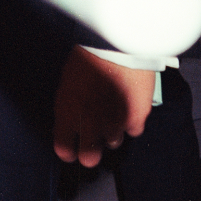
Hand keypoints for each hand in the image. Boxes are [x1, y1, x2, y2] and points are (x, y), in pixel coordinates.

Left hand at [53, 47, 155, 166]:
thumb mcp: (69, 80)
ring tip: (115, 109)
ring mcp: (114, 124)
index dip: (69, 151)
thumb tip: (71, 121)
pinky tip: (130, 103)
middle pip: (90, 158)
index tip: (73, 149)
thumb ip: (70, 106)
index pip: (64, 149)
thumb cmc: (90, 54)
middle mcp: (89, 124)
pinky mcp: (136, 119)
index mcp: (67, 113)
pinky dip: (133, 120)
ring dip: (114, 130)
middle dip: (92, 151)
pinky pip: (134, 130)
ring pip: (114, 143)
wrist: (118, 42)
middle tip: (95, 139)